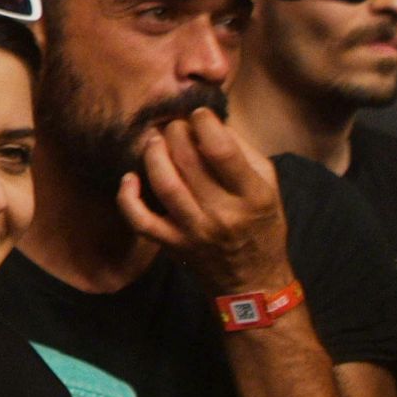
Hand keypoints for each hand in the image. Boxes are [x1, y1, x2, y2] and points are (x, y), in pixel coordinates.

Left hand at [119, 105, 290, 296]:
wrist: (252, 281)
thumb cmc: (260, 223)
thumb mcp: (268, 186)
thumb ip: (242, 151)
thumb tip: (208, 122)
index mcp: (253, 196)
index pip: (221, 150)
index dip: (204, 122)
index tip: (200, 115)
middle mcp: (223, 214)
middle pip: (187, 160)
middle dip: (175, 131)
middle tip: (175, 125)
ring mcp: (194, 231)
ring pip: (164, 184)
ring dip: (153, 153)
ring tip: (155, 140)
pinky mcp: (171, 244)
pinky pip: (140, 220)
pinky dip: (127, 196)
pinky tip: (130, 178)